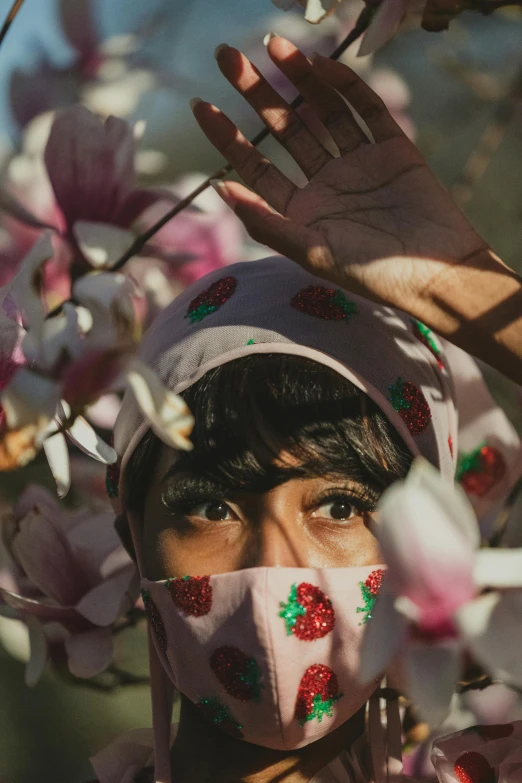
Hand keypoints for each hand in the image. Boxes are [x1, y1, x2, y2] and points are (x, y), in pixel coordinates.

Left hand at [190, 37, 490, 312]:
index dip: (227, 137)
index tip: (200, 104)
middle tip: (225, 55)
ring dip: (298, 77)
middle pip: (284, 130)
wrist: (436, 272)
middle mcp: (326, 183)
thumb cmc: (372, 273)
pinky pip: (365, 109)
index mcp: (302, 211)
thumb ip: (266, 222)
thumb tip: (220, 190)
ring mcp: (359, 163)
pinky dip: (344, 85)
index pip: (256, 167)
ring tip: (271, 44)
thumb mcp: (311, 251)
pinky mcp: (392, 149)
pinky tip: (318, 63)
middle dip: (255, 93)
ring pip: (322, 112)